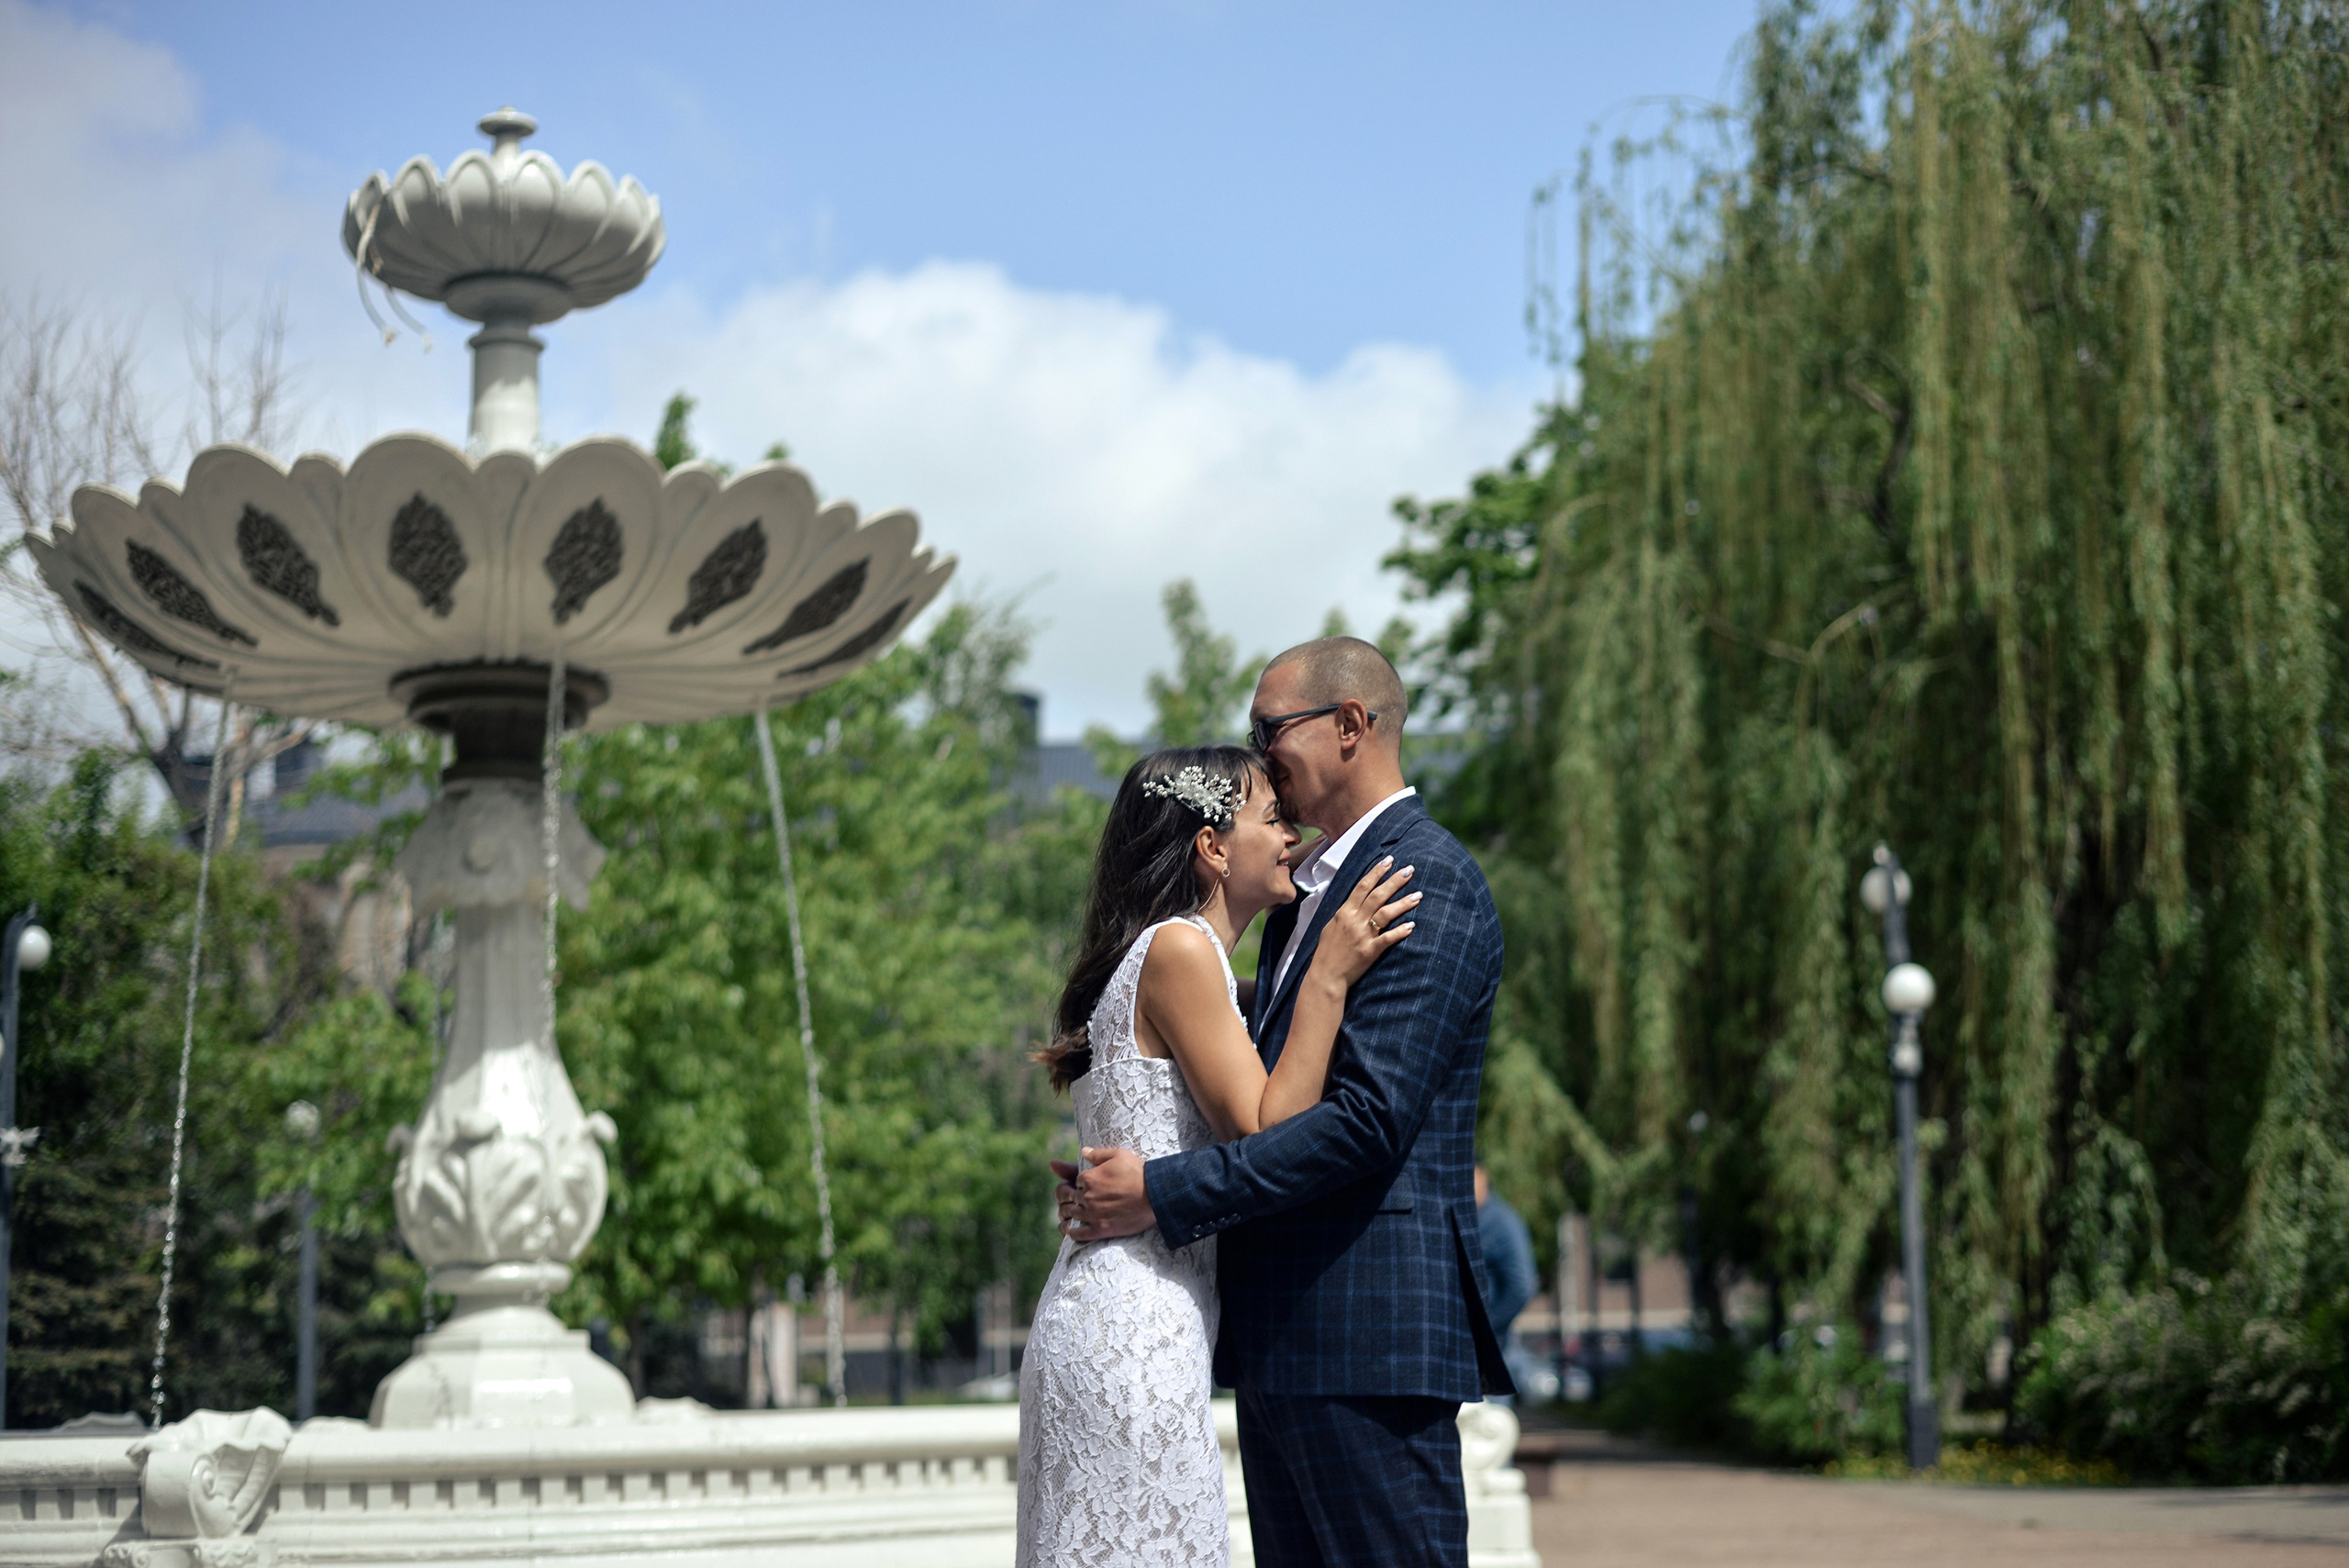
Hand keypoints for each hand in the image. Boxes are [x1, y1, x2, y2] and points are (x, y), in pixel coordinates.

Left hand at [1051, 1146, 1154, 1240]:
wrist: (1156, 1195)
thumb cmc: (1139, 1172)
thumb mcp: (1119, 1155)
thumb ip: (1098, 1154)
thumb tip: (1083, 1151)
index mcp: (1089, 1178)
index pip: (1076, 1180)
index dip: (1083, 1182)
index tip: (1091, 1185)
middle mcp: (1088, 1196)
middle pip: (1073, 1197)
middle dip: (1077, 1197)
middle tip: (1086, 1199)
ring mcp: (1093, 1214)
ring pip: (1073, 1214)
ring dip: (1074, 1213)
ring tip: (1078, 1213)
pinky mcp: (1101, 1229)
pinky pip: (1079, 1234)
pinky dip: (1073, 1232)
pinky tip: (1072, 1231)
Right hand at [1307, 856, 1418, 988]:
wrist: (1325, 975)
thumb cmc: (1327, 951)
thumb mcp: (1331, 926)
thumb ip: (1344, 913)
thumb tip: (1356, 901)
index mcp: (1344, 912)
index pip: (1362, 886)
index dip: (1376, 872)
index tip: (1389, 861)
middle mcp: (1354, 920)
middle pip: (1377, 895)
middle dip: (1394, 881)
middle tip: (1410, 870)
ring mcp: (1363, 935)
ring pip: (1385, 913)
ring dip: (1403, 903)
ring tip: (1418, 895)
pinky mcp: (1370, 951)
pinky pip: (1387, 938)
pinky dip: (1400, 931)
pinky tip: (1412, 925)